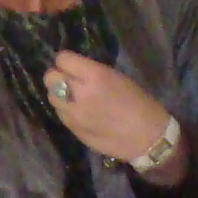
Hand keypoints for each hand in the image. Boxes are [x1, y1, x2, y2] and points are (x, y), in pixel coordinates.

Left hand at [43, 52, 175, 170]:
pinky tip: (79, 112)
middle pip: (50, 77)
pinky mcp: (73, 129)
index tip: (73, 65)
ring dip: (59, 94)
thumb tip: (76, 71)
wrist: (147, 138)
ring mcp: (73, 114)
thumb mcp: (118, 78)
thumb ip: (93, 73)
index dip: (66, 61)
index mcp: (95, 76)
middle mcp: (79, 93)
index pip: (62, 59)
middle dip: (58, 76)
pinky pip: (60, 113)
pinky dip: (66, 109)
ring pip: (51, 96)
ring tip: (73, 97)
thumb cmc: (140, 104)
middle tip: (69, 80)